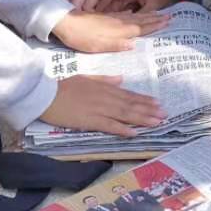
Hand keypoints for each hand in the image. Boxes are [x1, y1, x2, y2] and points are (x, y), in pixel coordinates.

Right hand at [40, 75, 165, 136]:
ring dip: (142, 119)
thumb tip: (120, 79)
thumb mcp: (85, 78)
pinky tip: (134, 132)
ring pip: (124, 114)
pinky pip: (109, 126)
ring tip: (156, 122)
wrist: (46, 95)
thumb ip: (104, 79)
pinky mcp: (90, 121)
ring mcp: (98, 109)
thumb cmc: (63, 86)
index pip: (128, 94)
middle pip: (130, 105)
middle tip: (164, 115)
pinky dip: (122, 129)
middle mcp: (105, 97)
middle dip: (148, 110)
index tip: (157, 103)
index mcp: (104, 87)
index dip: (144, 100)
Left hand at [52, 10, 170, 52]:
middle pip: (140, 20)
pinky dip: (132, 14)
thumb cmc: (80, 37)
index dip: (154, 25)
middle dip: (155, 19)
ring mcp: (111, 18)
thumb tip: (133, 44)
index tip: (168, 21)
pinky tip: (133, 12)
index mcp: (118, 30)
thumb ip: (115, 44)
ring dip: (146, 15)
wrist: (65, 21)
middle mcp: (118, 23)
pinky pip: (123, 14)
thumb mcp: (96, 45)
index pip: (141, 28)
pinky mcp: (104, 17)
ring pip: (133, 16)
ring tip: (157, 14)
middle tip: (169, 16)